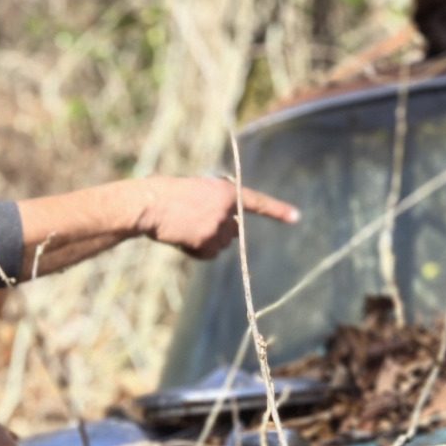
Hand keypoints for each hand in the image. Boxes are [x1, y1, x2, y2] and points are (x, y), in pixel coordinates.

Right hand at [136, 176, 299, 259]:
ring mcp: (219, 227)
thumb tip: (224, 227)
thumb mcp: (198, 190)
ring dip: (205, 242)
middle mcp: (228, 209)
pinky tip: (181, 238)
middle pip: (234, 231)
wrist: (149, 204)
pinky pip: (207, 255)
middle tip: (193, 221)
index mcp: (227, 191)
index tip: (296, 217)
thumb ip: (216, 204)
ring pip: (220, 245)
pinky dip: (195, 251)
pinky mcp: (208, 242)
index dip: (278, 210)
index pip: (257, 202)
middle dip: (219, 231)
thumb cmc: (167, 194)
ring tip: (182, 227)